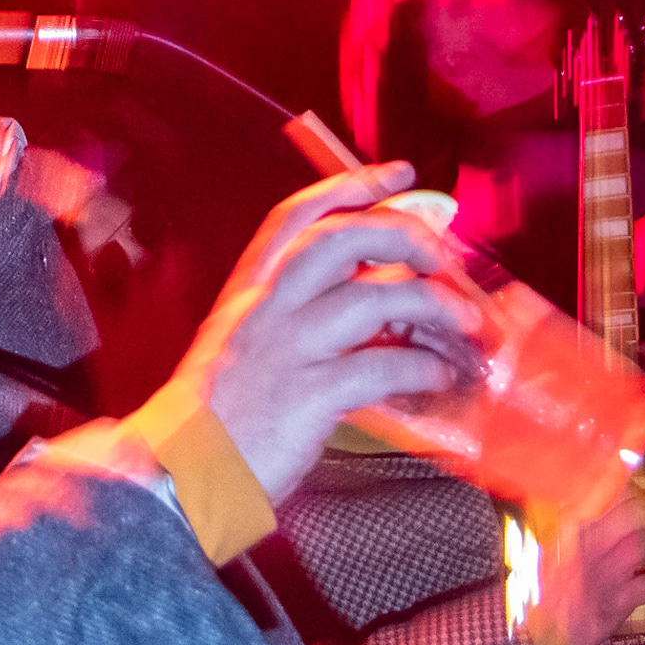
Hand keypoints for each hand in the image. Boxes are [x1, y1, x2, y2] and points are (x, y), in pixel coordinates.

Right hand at [167, 164, 482, 501]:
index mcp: (250, 290)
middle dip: (403, 234)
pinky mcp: (308, 395)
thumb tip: (373, 293)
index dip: (352, 186)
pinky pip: (380, 365)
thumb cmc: (220, 412)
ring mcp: (288, 348)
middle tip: (443, 254)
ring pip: (372, 297)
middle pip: (341, 239)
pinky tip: (437, 375)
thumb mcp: (247, 342)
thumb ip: (296, 312)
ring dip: (431, 303)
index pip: (299, 215)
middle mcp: (267, 307)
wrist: (179, 471)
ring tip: (466, 321)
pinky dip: (420, 366)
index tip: (399, 174)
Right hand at [534, 489, 644, 644]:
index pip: (609, 492)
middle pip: (637, 514)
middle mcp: (590, 545)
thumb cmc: (550, 587)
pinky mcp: (617, 601)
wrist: (544, 630)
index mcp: (574, 526)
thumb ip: (577, 521)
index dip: (637, 487)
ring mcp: (605, 573)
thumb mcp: (555, 545)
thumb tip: (602, 498)